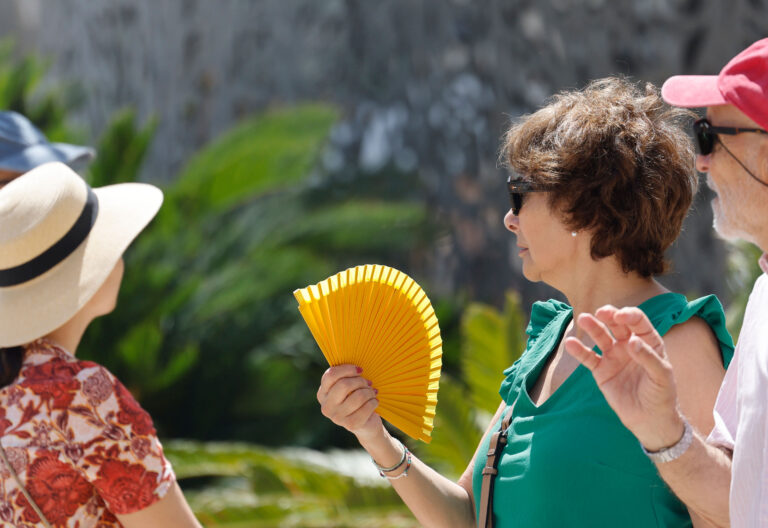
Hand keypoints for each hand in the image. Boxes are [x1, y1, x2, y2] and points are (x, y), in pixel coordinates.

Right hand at [317, 364, 382, 441]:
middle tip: (368, 382)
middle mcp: (326, 407)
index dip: (348, 369)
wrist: (365, 424)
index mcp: (323, 394)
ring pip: (358, 396)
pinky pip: (367, 406)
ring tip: (372, 392)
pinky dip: (374, 402)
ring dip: (369, 392)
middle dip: (360, 381)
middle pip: (344, 385)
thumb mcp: (348, 386)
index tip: (360, 370)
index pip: (331, 375)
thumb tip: (357, 367)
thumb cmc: (356, 398)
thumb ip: (346, 375)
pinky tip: (374, 402)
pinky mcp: (351, 425)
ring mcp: (337, 418)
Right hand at [564, 305, 684, 450]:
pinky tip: (570, 343)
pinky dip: (579, 350)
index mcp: (648, 342)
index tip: (621, 316)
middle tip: (601, 313)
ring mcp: (613, 356)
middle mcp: (629, 345)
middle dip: (609, 316)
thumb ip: (648, 358)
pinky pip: (588, 358)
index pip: (638, 323)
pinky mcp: (601, 370)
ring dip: (592, 327)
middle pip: (617, 325)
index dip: (630, 316)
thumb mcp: (661, 376)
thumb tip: (631, 341)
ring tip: (583, 319)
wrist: (649, 419)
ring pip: (600, 337)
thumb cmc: (661, 395)